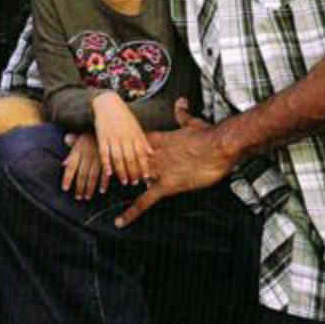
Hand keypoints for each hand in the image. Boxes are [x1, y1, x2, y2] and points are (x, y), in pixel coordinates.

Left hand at [61, 131, 102, 199]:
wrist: (106, 125)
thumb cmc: (90, 135)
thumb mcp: (78, 141)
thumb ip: (71, 154)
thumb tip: (63, 164)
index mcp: (78, 150)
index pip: (71, 167)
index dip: (67, 178)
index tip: (65, 189)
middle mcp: (87, 155)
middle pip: (82, 174)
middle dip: (79, 187)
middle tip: (78, 197)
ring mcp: (98, 158)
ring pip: (93, 176)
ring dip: (90, 188)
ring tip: (87, 197)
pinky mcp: (108, 159)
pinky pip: (106, 173)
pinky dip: (104, 183)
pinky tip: (102, 190)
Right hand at [91, 92, 152, 190]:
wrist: (107, 103)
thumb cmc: (123, 116)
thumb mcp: (136, 126)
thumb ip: (143, 140)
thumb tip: (151, 153)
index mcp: (135, 135)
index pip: (141, 154)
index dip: (144, 167)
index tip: (146, 178)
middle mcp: (125, 137)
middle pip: (130, 159)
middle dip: (133, 172)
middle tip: (135, 183)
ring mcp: (113, 138)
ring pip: (118, 158)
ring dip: (121, 172)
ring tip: (124, 181)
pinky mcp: (102, 138)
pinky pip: (104, 153)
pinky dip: (106, 164)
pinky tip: (109, 173)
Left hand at [115, 104, 232, 228]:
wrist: (220, 146)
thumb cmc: (208, 134)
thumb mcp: (192, 122)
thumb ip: (182, 114)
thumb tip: (180, 101)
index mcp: (159, 139)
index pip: (133, 143)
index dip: (123, 148)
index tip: (114, 150)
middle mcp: (155, 154)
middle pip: (128, 160)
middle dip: (118, 167)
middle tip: (106, 173)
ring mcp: (159, 170)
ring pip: (132, 178)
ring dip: (122, 184)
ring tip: (104, 191)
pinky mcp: (166, 186)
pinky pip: (145, 201)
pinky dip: (132, 212)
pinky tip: (120, 221)